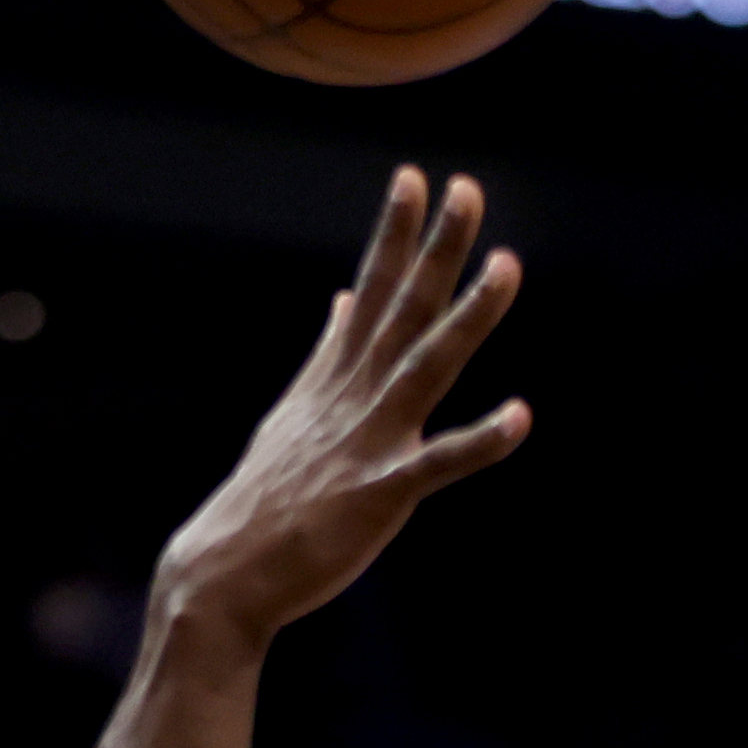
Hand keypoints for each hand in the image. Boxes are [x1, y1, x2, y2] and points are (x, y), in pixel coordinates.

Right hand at [152, 172, 531, 646]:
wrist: (226, 570)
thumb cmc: (268, 497)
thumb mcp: (297, 410)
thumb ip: (331, 352)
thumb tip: (343, 300)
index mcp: (337, 377)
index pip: (372, 289)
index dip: (395, 233)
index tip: (414, 177)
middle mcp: (355, 396)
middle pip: (404, 308)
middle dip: (437, 247)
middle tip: (466, 187)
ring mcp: (369, 440)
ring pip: (428, 364)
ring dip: (470, 315)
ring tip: (507, 265)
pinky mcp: (382, 493)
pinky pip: (440, 463)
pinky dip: (480, 441)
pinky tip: (521, 417)